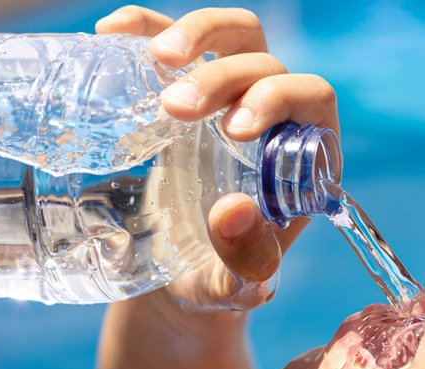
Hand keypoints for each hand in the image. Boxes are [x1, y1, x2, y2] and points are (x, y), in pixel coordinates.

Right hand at [96, 6, 338, 309]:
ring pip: (233, 35)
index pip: (311, 98)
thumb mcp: (234, 286)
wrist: (175, 281)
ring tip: (155, 59)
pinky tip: (112, 30)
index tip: (233, 128)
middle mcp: (276, 119)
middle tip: (174, 109)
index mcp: (306, 159)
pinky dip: (146, 24)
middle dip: (222, 75)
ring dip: (197, 33)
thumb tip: (234, 211)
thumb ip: (244, 261)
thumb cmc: (218, 284)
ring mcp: (231, 98)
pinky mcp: (187, 90)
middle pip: (265, 62)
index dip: (278, 98)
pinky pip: (175, 38)